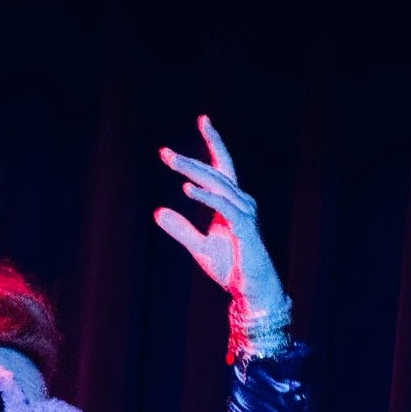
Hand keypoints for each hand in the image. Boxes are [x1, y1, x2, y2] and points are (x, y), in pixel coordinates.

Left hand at [155, 114, 287, 315]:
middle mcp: (242, 202)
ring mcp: (245, 214)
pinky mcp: (245, 229)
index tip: (203, 119)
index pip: (223, 166)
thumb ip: (181, 229)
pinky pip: (223, 207)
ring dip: (193, 173)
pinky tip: (186, 190)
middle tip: (164, 153)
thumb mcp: (199, 247)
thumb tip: (158, 212)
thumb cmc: (232, 268)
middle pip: (215, 173)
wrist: (251, 291)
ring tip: (171, 163)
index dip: (214, 142)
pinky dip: (205, 197)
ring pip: (218, 185)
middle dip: (189, 161)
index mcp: (233, 202)